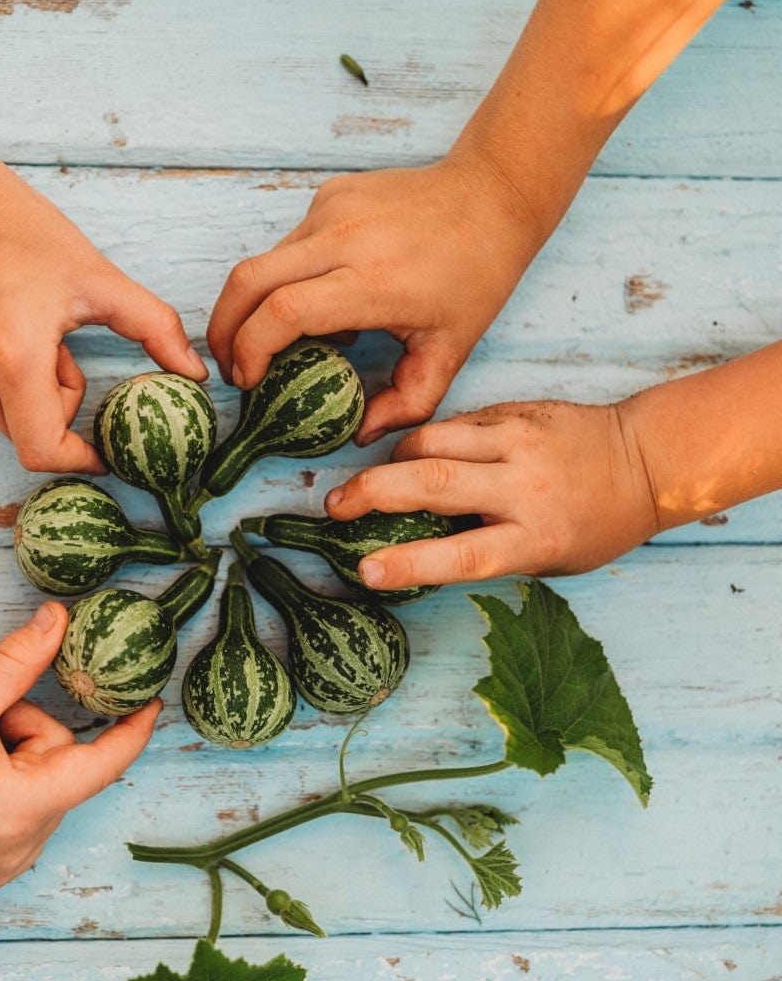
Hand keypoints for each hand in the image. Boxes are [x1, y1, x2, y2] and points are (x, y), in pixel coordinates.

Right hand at [0, 161, 206, 472]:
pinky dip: (4, 379)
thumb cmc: (27, 234)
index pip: (44, 450)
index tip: (103, 453)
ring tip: (33, 334)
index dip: (79, 460)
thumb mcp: (100, 279)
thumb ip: (156, 329)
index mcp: (16, 360)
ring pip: (8, 418)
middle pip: (31, 435)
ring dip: (34, 392)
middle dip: (60, 408)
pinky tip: (2, 330)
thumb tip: (197, 373)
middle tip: (65, 353)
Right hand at [0, 601, 159, 906]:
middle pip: (57, 770)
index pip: (102, 765)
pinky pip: (14, 823)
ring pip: (36, 793)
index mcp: (21, 812)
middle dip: (26, 735)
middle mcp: (19, 853)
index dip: (131, 729)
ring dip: (11, 764)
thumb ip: (18, 661)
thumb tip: (59, 618)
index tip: (151, 702)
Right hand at [206, 157, 539, 443]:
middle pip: (246, 282)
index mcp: (374, 282)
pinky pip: (287, 245)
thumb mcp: (450, 352)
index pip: (282, 313)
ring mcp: (332, 211)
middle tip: (229, 366)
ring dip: (249, 306)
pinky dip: (281, 279)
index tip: (249, 380)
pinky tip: (311, 299)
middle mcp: (345, 239)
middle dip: (222, 330)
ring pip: (260, 262)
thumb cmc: (475, 276)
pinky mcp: (330, 196)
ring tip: (268, 341)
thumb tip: (361, 433)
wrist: (493, 193)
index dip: (250, 350)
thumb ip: (407, 405)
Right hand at [324, 400, 660, 586]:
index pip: (464, 555)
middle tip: (335, 506)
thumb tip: (416, 541)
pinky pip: (453, 424)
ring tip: (378, 479)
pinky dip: (426, 441)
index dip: (409, 563)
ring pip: (432, 442)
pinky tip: (421, 455)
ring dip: (393, 461)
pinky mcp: (514, 411)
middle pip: (432, 484)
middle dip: (371, 492)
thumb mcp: (548, 557)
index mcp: (537, 537)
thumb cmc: (595, 524)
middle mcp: (525, 486)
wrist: (645, 459)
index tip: (365, 570)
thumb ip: (488, 548)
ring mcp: (518, 441)